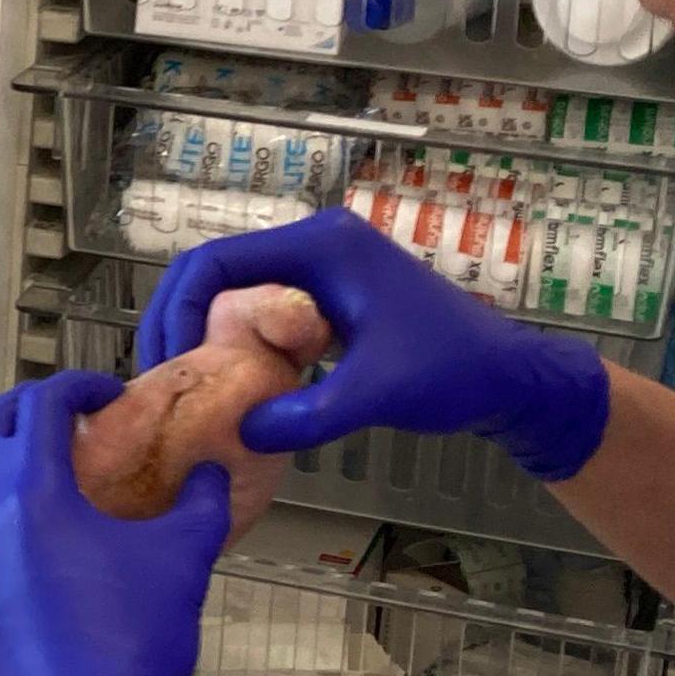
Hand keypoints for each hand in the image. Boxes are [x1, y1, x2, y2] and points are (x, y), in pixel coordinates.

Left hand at [0, 371, 230, 675]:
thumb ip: (198, 506)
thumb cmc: (123, 653)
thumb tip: (207, 479)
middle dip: (30, 408)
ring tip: (9, 436)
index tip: (98, 393)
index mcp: (36, 490)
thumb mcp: (181, 560)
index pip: (45, 405)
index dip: (76, 388)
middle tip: (63, 415)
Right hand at [138, 209, 611, 481]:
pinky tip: (229, 383)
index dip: (178, 311)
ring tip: (186, 386)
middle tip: (163, 381)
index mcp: (321, 246)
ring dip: (204, 334)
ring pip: (234, 292)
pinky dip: (235, 341)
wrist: (511, 378)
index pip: (215, 261)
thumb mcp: (377, 394)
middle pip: (215, 272)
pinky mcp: (330, 296)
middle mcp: (316, 243)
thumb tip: (241, 432)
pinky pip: (262, 309)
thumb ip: (307, 414)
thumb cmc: (453, 372)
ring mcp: (323, 268)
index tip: (170, 366)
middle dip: (180, 323)